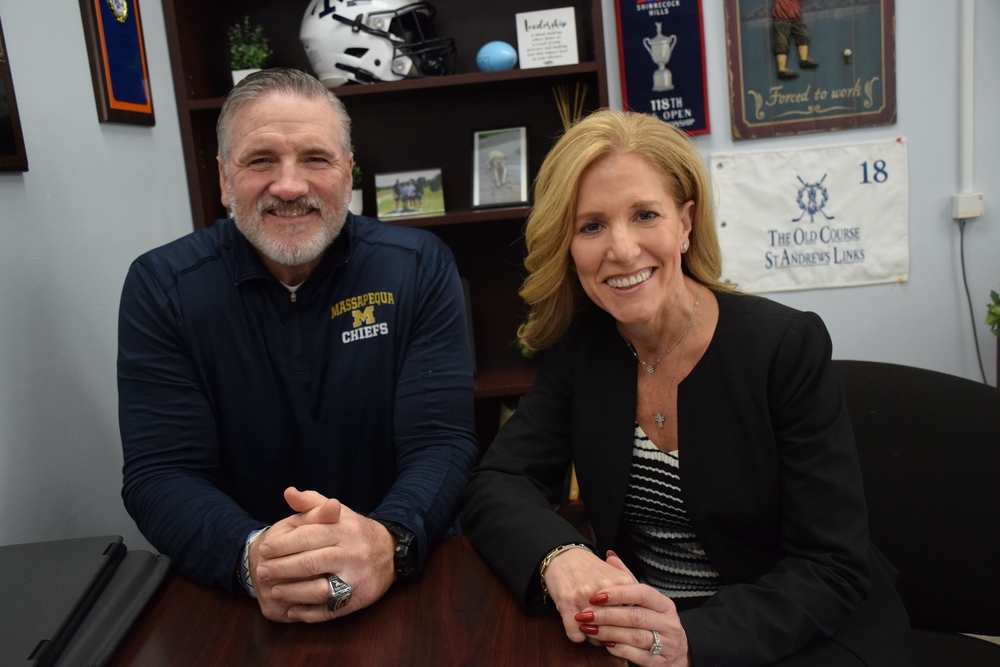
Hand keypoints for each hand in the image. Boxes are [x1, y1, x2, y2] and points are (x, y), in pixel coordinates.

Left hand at [249, 487, 395, 622]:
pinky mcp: (359, 599)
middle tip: (262, 571)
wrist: (390, 552)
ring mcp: (357, 578)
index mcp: (345, 529)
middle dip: (281, 569)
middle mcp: (353, 553)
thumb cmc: (355, 531)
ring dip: (292, 592)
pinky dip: (307, 612)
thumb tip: (288, 493)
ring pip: (318, 589)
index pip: (308, 536)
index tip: (265, 549)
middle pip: (309, 563)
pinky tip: (292, 609)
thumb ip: (311, 502)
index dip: (283, 544)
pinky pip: (329, 610)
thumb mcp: (338, 512)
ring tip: (274, 591)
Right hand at [542, 546, 637, 644]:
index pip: (634, 618)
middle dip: (612, 635)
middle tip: (608, 631)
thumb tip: (644, 618)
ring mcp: (584, 597)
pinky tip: (579, 626)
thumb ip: (634, 594)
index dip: (629, 627)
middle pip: (615, 629)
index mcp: (623, 582)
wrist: (565, 556)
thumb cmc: (593, 570)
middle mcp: (604, 589)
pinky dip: (578, 636)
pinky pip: (577, 635)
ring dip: (595, 636)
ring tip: (592, 627)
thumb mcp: (618, 576)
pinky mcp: (566, 604)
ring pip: (596, 636)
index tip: (625, 627)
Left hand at [574, 553, 688, 665]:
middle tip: (584, 614)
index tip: (595, 595)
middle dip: (607, 615)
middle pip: (636, 616)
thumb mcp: (644, 600)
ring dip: (608, 632)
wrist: (675, 654)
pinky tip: (604, 645)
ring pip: (635, 636)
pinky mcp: (659, 662)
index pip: (642, 593)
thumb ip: (627, 579)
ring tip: (588, 629)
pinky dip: (619, 650)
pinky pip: (637, 656)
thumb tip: (610, 556)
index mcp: (663, 604)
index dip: (618, 594)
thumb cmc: (654, 622)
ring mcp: (666, 643)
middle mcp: (668, 622)